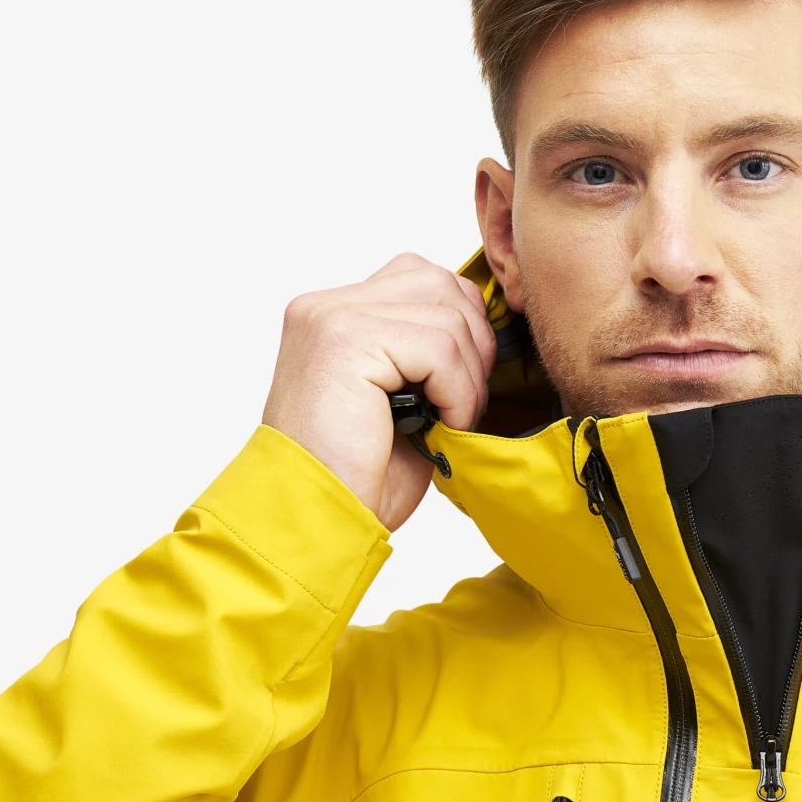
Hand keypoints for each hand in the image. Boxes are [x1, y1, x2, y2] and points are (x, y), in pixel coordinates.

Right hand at [262, 254, 496, 529]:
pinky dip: (458, 392)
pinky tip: (441, 425)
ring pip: (447, 312)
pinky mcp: (345, 340)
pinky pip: (439, 347)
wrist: (315, 521)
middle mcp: (328, 306)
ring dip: (467, 376)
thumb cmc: (357, 477)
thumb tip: (487, 332)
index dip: (463, 328)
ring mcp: (332, 317)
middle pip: (441, 283)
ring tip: (449, 419)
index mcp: (336, 314)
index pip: (424, 280)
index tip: (464, 386)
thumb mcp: (402, 399)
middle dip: (473, 344)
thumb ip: (427, 352)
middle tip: (464, 403)